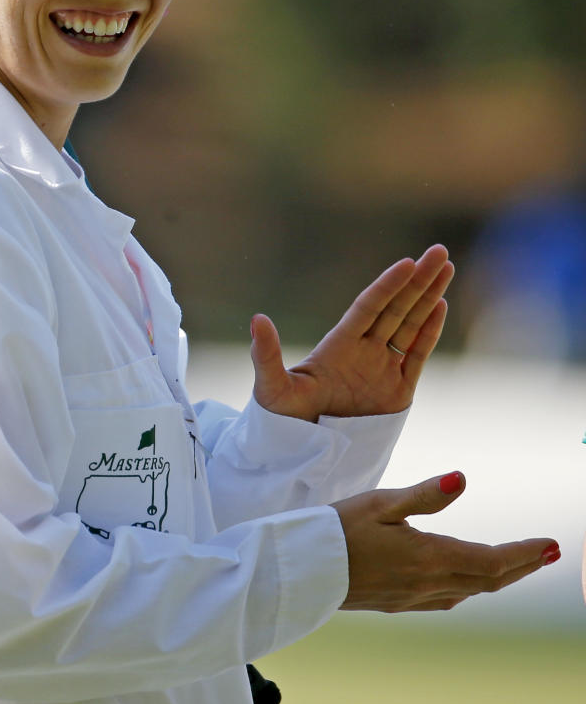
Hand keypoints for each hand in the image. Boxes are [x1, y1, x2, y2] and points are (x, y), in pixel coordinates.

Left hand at [251, 244, 452, 420]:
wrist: (302, 452)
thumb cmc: (281, 418)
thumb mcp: (271, 386)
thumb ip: (266, 354)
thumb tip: (257, 319)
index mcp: (338, 345)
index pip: (369, 307)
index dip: (388, 286)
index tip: (408, 263)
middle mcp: (363, 350)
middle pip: (396, 307)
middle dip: (418, 280)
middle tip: (439, 251)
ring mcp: (381, 368)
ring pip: (411, 325)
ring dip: (429, 297)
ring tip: (447, 266)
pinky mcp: (397, 392)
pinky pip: (417, 356)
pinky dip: (430, 332)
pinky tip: (441, 304)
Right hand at [334, 472, 560, 611]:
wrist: (304, 570)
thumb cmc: (337, 529)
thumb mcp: (379, 502)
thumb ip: (424, 495)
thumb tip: (462, 479)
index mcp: (427, 557)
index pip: (490, 559)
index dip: (524, 553)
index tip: (551, 545)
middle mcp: (427, 583)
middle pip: (488, 579)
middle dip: (521, 566)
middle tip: (549, 554)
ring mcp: (413, 597)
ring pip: (470, 591)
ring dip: (498, 577)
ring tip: (516, 564)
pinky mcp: (398, 602)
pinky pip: (447, 598)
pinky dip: (470, 587)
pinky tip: (465, 581)